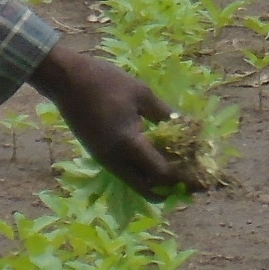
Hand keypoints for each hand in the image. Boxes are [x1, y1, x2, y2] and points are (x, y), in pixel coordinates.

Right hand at [28, 41, 182, 197]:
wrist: (65, 80)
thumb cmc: (104, 81)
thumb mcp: (141, 93)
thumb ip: (165, 114)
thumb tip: (187, 127)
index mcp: (127, 144)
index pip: (162, 173)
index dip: (184, 178)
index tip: (203, 177)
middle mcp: (115, 160)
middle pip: (149, 189)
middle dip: (173, 189)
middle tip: (192, 182)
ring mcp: (105, 160)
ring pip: (137, 184)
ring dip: (159, 183)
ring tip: (179, 171)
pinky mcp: (99, 155)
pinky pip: (127, 173)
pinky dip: (145, 172)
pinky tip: (158, 158)